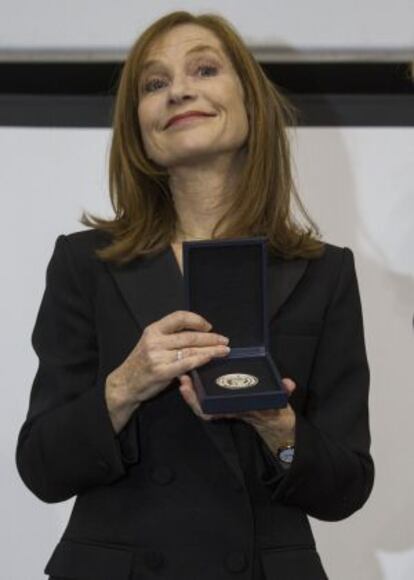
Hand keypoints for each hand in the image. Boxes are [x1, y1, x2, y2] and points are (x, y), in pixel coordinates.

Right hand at [105, 311, 229, 431]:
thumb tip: (198, 334)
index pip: (179, 317)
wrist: (125, 383)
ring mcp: (157, 357)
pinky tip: (209, 358)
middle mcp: (155, 341)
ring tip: (223, 350)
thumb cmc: (142, 363)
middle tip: (224, 340)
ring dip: (211, 350)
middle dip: (210, 338)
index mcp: (154, 330)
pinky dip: (200, 360)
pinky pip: (185, 364)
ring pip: (190, 350)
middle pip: (189, 336)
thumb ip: (170, 337)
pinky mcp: (161, 372)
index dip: (197, 320)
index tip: (209, 326)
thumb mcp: (151, 343)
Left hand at [179, 375, 295, 451]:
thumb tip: (288, 384)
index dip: (199, 405)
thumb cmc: (273, 410)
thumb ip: (284, 392)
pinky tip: (192, 377)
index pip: (215, 412)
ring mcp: (225, 405)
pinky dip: (198, 391)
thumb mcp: (280, 402)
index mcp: (238, 409)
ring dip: (192, 392)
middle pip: (204, 407)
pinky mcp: (224, 399)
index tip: (188, 392)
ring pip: (203, 403)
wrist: (274, 421)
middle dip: (191, 397)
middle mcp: (228, 409)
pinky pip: (207, 398)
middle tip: (182, 381)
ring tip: (183, 377)